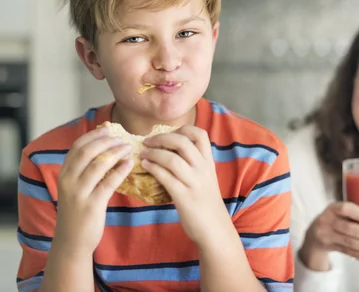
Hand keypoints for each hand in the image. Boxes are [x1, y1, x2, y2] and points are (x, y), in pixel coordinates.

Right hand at [55, 126, 134, 255]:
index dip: (93, 135)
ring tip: (128, 148)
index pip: (77, 146)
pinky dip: (120, 170)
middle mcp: (68, 181)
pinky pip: (108, 183)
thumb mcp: (74, 187)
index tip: (108, 128)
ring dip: (115, 152)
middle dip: (106, 141)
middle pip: (87, 151)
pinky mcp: (92, 205)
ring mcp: (79, 193)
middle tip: (121, 138)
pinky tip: (129, 163)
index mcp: (64, 174)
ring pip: (98, 164)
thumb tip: (103, 147)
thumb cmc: (77, 211)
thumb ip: (84, 169)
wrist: (72, 241)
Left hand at [141, 125, 228, 245]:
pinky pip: (165, 177)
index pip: (200, 134)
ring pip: (172, 159)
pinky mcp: (184, 197)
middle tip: (148, 141)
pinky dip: (152, 168)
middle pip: (182, 142)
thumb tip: (171, 151)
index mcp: (208, 162)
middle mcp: (203, 169)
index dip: (182, 128)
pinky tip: (145, 166)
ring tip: (143, 154)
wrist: (215, 230)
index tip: (168, 133)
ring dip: (153, 153)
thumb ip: (194, 164)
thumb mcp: (206, 178)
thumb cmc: (207, 204)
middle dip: (161, 138)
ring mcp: (194, 183)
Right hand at [300, 201, 358, 268]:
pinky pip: (345, 251)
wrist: (314, 234)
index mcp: (332, 208)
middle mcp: (327, 220)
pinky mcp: (328, 246)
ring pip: (348, 242)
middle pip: (348, 228)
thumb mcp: (341, 212)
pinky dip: (358, 254)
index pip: (346, 209)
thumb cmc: (335, 219)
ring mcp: (326, 235)